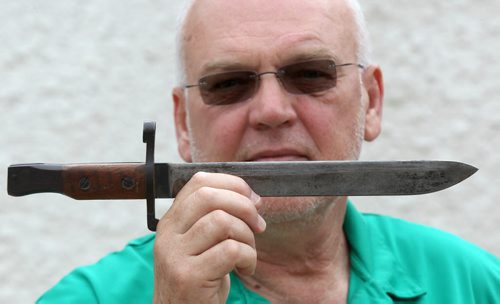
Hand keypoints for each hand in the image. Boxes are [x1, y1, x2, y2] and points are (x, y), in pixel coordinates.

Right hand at [153, 172, 265, 303]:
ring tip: (247, 253)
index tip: (252, 200)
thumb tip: (252, 199)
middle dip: (243, 206)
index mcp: (171, 221)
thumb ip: (216, 219)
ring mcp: (175, 255)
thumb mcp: (201, 244)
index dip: (232, 184)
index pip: (199, 182)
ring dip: (247, 236)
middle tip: (258, 225)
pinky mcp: (188, 277)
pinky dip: (248, 257)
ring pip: (222, 221)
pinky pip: (231, 250)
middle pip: (209, 197)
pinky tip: (245, 269)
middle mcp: (168, 234)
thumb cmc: (199, 280)